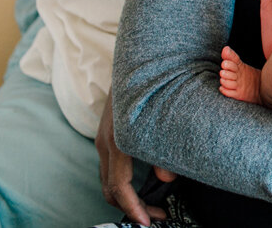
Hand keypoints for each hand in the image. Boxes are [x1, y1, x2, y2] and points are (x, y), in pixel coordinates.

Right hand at [96, 91, 176, 223]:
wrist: (138, 59)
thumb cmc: (153, 84)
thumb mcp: (164, 114)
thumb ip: (164, 149)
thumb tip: (167, 180)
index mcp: (117, 139)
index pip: (119, 184)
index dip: (133, 207)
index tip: (148, 222)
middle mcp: (106, 142)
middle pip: (110, 189)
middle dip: (131, 209)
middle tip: (158, 217)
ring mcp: (104, 139)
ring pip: (109, 181)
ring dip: (127, 199)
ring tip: (154, 208)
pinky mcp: (109, 136)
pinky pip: (112, 169)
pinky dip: (125, 185)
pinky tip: (145, 187)